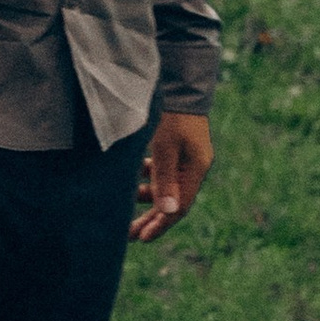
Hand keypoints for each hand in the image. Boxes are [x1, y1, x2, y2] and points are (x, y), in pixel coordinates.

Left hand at [131, 110, 211, 242]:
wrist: (176, 82)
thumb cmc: (170, 114)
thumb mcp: (164, 147)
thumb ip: (164, 179)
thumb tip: (168, 213)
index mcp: (196, 168)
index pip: (179, 206)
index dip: (160, 224)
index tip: (142, 238)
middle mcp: (192, 165)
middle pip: (171, 200)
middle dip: (150, 218)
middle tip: (130, 235)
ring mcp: (183, 156)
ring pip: (163, 186)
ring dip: (144, 198)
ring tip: (123, 209)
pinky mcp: (172, 147)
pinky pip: (158, 171)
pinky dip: (144, 179)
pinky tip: (128, 181)